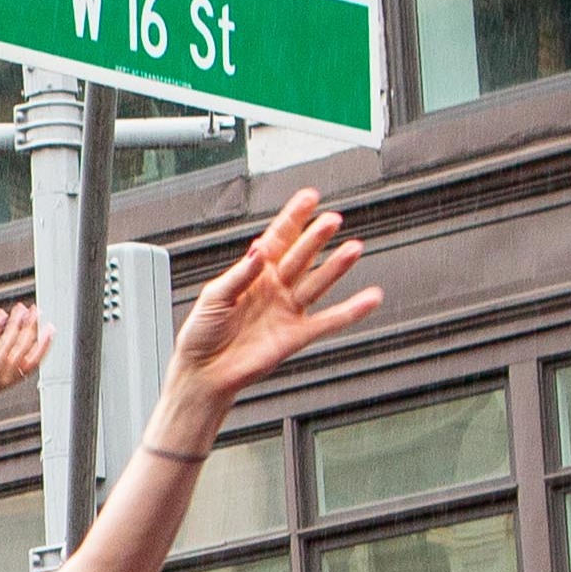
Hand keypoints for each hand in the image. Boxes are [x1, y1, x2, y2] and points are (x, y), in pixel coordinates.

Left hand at [0, 302, 50, 414]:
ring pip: (9, 343)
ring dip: (16, 323)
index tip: (50, 329)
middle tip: (36, 310)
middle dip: (31, 327)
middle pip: (24, 348)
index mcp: (12, 380)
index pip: (35, 361)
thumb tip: (11, 344)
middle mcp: (5, 377)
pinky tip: (1, 315)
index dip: (44, 344)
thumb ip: (3, 364)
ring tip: (20, 308)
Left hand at [166, 190, 381, 410]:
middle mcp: (274, 288)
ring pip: (317, 283)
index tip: (310, 197)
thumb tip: (258, 252)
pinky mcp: (295, 334)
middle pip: (301, 256)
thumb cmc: (201, 335)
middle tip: (332, 220)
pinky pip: (328, 321)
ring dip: (336, 267)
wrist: (204, 373)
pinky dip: (350, 311)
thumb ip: (238, 275)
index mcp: (253, 274)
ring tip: (353, 247)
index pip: (278, 239)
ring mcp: (287, 310)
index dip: (293, 218)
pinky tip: (369, 299)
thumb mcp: (213, 297)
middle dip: (315, 238)